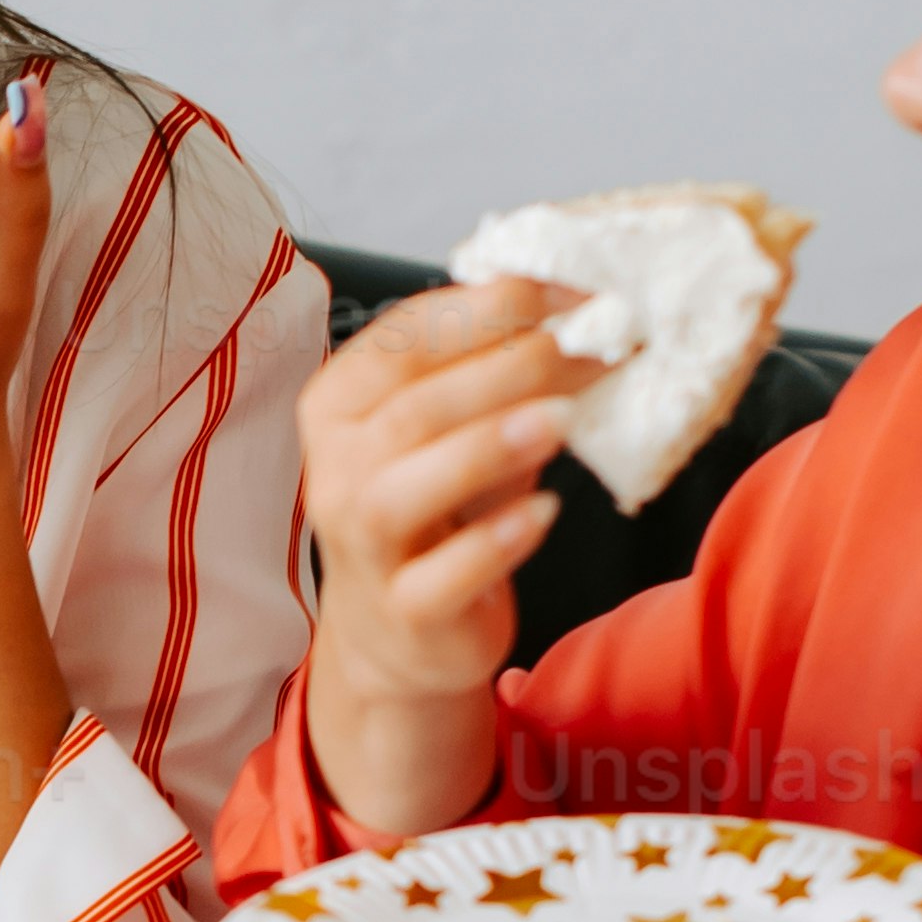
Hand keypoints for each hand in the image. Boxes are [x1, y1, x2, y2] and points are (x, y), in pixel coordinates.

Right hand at [296, 275, 602, 837]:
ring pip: (409, 488)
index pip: (403, 339)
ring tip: (563, 417)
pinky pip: (444, 574)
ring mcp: (364, 546)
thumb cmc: (435, 511)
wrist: (399, 632)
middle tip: (585, 343)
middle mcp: (336, 471)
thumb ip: (500, 370)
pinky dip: (497, 540)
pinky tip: (545, 510)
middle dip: (504, 367)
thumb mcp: (457, 428)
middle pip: (413, 408)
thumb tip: (585, 306)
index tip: (569, 288)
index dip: (487, 307)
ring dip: (489, 445)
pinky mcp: (405, 611)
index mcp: (340, 404)